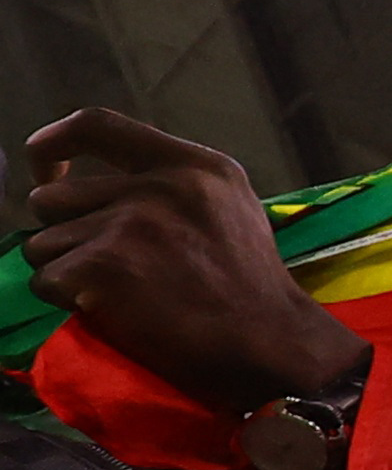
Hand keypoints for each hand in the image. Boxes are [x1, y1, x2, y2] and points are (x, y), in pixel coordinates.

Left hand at [19, 109, 360, 409]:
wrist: (271, 344)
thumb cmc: (251, 287)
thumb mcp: (229, 207)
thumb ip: (171, 185)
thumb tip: (98, 188)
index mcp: (193, 165)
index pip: (94, 124)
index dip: (51, 145)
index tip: (47, 171)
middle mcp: (158, 187)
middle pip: (52, 197)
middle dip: (63, 234)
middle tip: (102, 265)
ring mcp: (128, 226)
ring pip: (42, 243)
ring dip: (66, 272)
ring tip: (117, 293)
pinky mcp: (103, 268)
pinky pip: (45, 281)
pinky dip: (67, 302)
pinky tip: (112, 312)